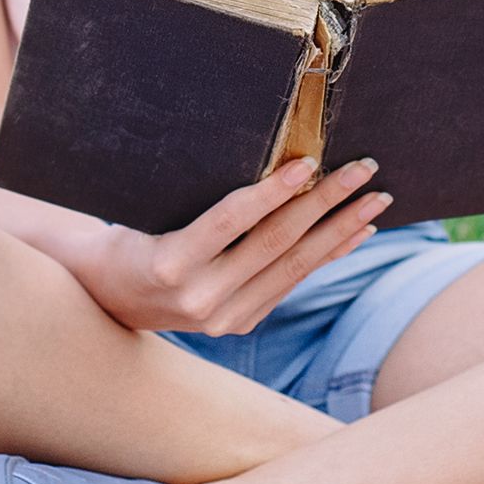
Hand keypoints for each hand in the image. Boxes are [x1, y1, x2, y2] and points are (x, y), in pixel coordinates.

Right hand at [67, 155, 392, 335]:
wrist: (108, 296)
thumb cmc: (129, 235)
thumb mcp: (150, 210)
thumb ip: (201, 198)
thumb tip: (268, 159)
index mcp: (171, 262)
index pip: (232, 220)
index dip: (273, 190)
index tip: (310, 162)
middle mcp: (200, 298)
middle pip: (277, 244)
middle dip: (327, 204)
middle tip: (364, 171)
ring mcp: (224, 319)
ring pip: (295, 267)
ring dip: (341, 231)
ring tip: (375, 201)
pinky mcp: (240, 325)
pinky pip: (291, 282)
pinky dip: (326, 255)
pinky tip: (354, 233)